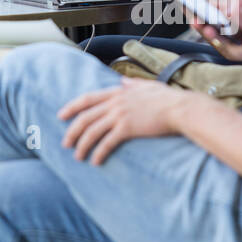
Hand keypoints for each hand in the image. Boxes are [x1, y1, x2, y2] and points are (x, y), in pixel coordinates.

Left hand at [58, 77, 185, 164]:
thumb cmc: (168, 99)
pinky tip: (95, 161)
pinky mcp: (127, 128)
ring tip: (78, 157)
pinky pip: (107, 143)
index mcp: (118, 92)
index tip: (61, 116)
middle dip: (72, 131)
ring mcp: (120, 115)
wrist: (180, 109)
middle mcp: (115, 103)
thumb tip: (124, 80)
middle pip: (85, 117)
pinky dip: (98, 153)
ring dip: (82, 145)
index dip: (71, 107)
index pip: (87, 98)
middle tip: (64, 143)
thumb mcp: (148, 86)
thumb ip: (133, 84)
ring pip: (92, 131)